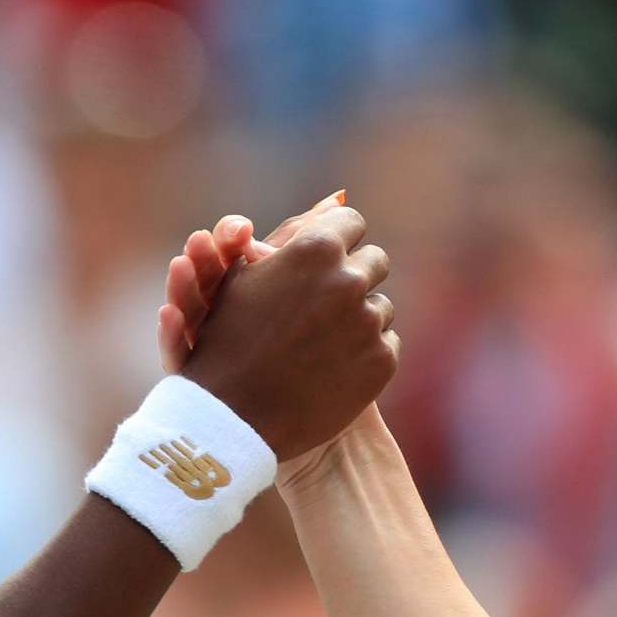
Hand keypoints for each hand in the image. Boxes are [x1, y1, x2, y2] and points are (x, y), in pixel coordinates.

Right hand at [173, 199, 396, 461]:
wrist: (232, 418)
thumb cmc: (229, 338)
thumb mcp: (246, 276)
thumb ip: (293, 233)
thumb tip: (336, 198)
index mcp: (315, 249)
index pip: (350, 221)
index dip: (334, 240)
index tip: (321, 262)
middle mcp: (349, 279)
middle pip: (374, 260)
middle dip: (352, 275)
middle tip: (323, 303)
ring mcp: (368, 322)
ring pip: (381, 305)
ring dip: (358, 317)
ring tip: (320, 341)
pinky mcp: (382, 361)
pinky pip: (388, 342)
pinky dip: (365, 352)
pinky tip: (332, 366)